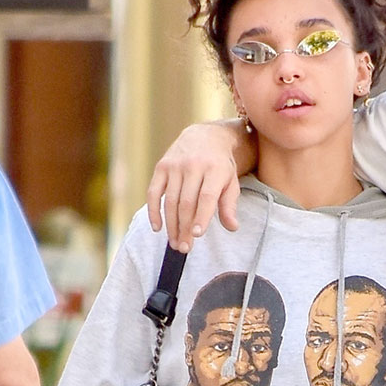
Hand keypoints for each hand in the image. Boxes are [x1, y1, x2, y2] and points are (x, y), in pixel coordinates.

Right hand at [146, 122, 245, 251]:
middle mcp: (193, 166)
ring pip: (170, 200)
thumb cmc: (221, 166)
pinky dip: (153, 211)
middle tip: (185, 248)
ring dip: (171, 225)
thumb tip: (232, 227)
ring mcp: (175, 165)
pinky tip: (157, 228)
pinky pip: (153, 192)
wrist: (205, 137)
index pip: (206, 197)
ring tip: (175, 243)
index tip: (197, 235)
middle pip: (186, 202)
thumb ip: (230, 204)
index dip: (201, 216)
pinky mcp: (161, 167)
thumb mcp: (231, 182)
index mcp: (215, 170)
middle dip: (185, 228)